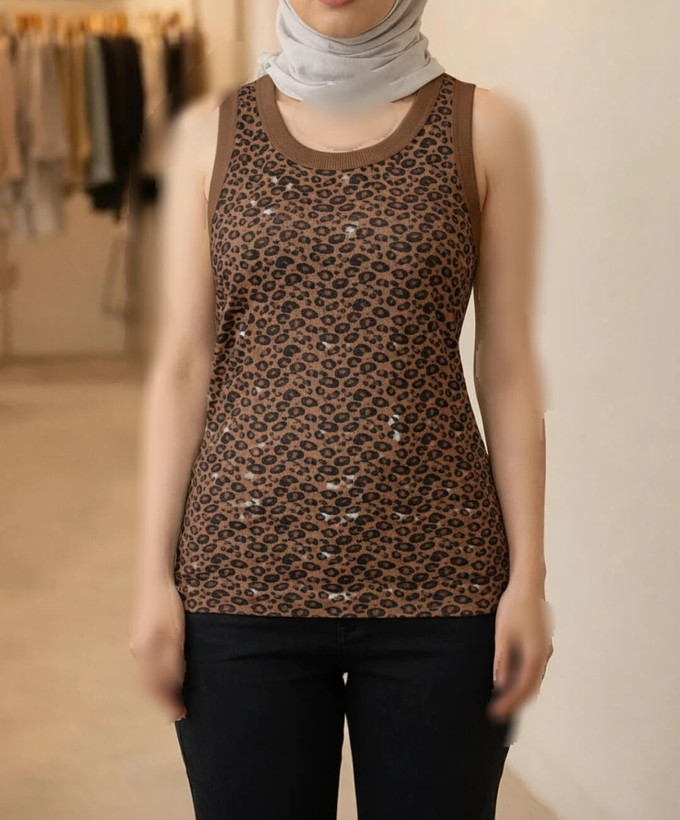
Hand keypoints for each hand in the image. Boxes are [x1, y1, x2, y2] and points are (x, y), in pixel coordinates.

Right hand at [129, 576, 186, 721]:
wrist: (154, 580)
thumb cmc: (168, 606)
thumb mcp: (175, 634)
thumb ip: (173, 661)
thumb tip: (174, 686)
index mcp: (146, 653)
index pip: (157, 687)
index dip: (168, 702)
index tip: (180, 715)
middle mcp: (139, 651)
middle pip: (150, 684)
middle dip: (164, 700)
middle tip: (178, 713)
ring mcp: (138, 644)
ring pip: (148, 675)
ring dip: (160, 689)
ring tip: (173, 699)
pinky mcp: (141, 637)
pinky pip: (148, 665)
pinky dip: (157, 676)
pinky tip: (167, 676)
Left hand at [487, 580, 553, 721]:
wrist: (528, 584)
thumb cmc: (513, 607)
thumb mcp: (502, 635)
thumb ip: (502, 661)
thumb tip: (499, 684)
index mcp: (535, 654)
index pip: (523, 688)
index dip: (509, 704)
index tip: (495, 714)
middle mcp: (544, 655)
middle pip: (531, 687)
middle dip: (514, 702)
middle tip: (496, 713)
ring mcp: (544, 649)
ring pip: (533, 678)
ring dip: (518, 691)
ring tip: (500, 700)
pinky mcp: (540, 643)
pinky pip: (532, 668)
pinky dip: (521, 678)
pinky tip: (507, 680)